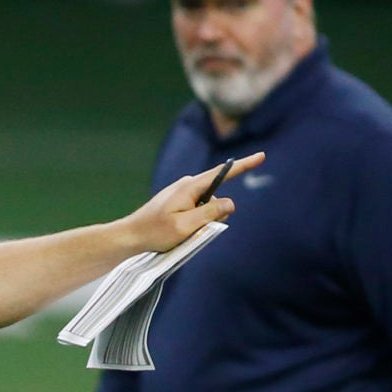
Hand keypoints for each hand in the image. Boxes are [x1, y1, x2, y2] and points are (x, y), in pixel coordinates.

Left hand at [117, 151, 266, 254]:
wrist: (130, 235)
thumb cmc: (156, 232)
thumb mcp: (186, 226)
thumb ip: (210, 214)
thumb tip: (230, 203)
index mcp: (190, 186)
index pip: (222, 173)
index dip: (244, 165)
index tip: (261, 156)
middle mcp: (187, 185)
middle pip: (215, 196)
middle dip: (215, 213)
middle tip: (195, 230)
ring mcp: (181, 192)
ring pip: (206, 206)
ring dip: (202, 220)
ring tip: (180, 233)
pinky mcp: (177, 201)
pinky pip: (196, 210)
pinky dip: (194, 221)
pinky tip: (178, 231)